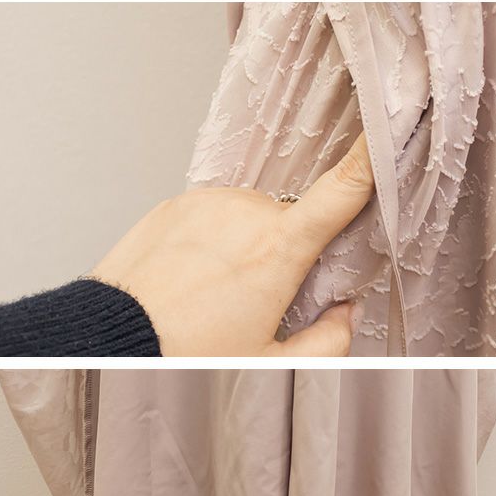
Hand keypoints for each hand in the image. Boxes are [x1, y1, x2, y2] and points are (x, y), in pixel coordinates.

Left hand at [90, 133, 374, 355]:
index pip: (341, 191)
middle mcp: (245, 213)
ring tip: (211, 295)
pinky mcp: (173, 205)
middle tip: (256, 301)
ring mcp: (206, 204)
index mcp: (279, 249)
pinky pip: (210, 217)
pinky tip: (189, 281)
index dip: (370, 159)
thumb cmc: (187, 356)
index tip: (386, 130)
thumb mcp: (271, 365)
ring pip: (247, 218)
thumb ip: (328, 342)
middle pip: (288, 222)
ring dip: (243, 244)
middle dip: (283, 251)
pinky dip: (210, 241)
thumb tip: (346, 314)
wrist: (109, 344)